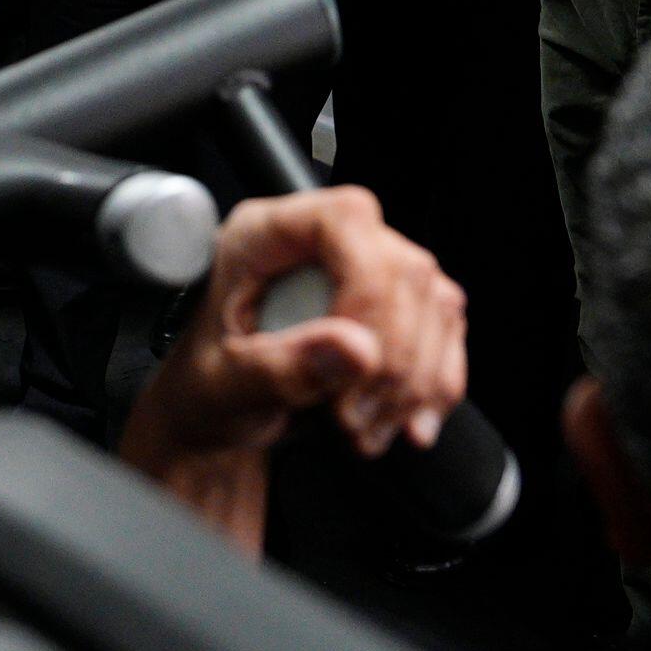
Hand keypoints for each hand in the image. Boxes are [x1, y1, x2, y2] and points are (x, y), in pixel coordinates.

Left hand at [120, 187, 468, 552]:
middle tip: (351, 417)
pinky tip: (405, 424)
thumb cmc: (206, 388)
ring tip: (364, 430)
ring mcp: (364, 270)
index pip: (345, 220)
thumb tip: (356, 350)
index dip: (367, 286)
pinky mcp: (395, 308)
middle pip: (401, 266)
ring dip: (414, 381)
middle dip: (393, 357)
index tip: (354, 357)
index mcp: (263, 236)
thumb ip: (281, 368)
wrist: (220, 416)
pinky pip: (445, 332)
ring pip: (433, 302)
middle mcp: (320, 242)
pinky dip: (434, 386)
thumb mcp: (223, 386)